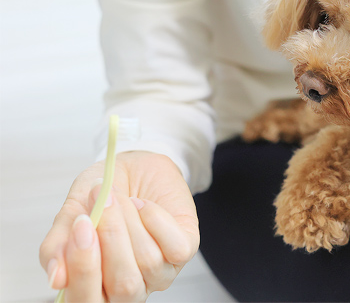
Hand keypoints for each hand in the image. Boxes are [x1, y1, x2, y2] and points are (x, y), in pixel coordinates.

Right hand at [40, 151, 198, 301]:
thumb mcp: (71, 214)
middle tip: (102, 203)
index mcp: (96, 288)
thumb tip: (56, 279)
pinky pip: (175, 246)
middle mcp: (129, 288)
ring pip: (148, 260)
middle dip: (111, 238)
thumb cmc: (100, 195)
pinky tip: (143, 204)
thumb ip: (57, 246)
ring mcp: (160, 273)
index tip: (80, 225)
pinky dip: (156, 219)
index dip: (83, 268)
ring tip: (119, 196)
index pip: (87, 302)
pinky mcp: (185, 250)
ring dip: (131, 220)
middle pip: (124, 285)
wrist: (133, 168)